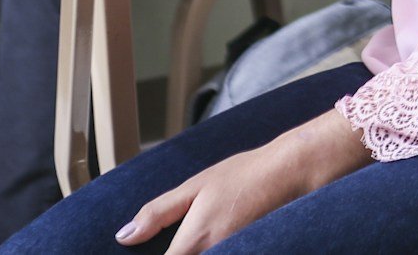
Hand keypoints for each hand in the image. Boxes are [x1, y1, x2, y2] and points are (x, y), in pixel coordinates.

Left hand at [118, 107, 372, 252]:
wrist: (293, 172)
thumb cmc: (244, 174)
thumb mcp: (195, 186)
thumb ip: (157, 213)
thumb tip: (124, 237)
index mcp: (193, 243)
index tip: (145, 253)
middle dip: (179, 253)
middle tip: (181, 238)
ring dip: (197, 252)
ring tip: (202, 234)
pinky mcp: (250, 254)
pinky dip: (213, 252)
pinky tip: (213, 242)